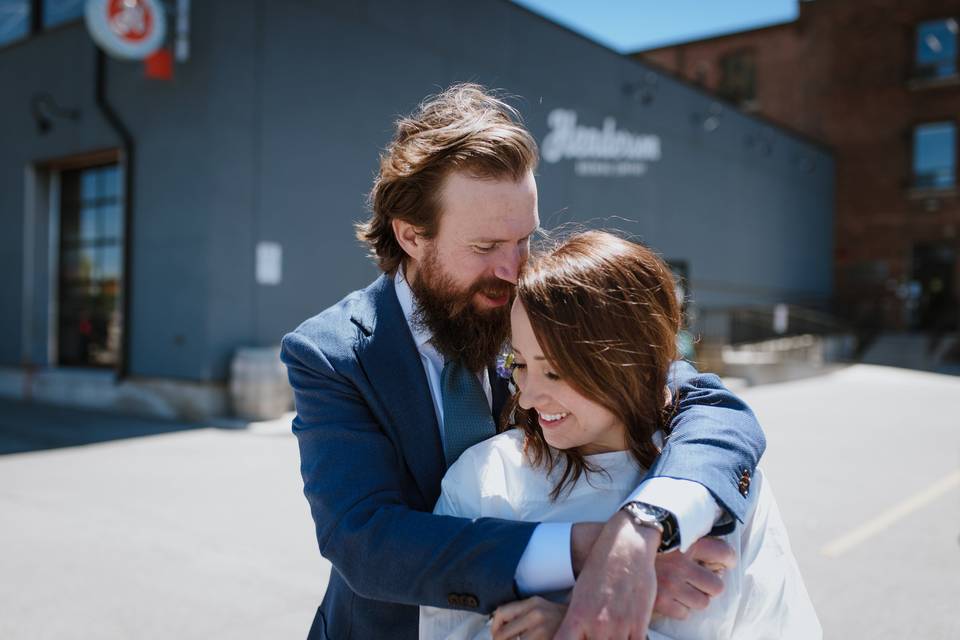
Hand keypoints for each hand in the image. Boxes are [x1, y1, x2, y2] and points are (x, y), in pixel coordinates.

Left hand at [491, 596, 566, 639]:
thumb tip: (499, 629)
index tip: (496, 636)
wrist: (586, 627)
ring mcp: (543, 629)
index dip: (494, 628)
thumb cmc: (562, 623)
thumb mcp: (543, 611)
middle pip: (503, 633)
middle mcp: (536, 613)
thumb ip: (524, 615)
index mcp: (533, 602)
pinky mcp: (549, 638)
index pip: (501, 612)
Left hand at [555, 510, 658, 638]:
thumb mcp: (579, 591)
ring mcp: (619, 626)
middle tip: (593, 635)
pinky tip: (626, 637)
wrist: (627, 546)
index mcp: (577, 615)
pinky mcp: (639, 624)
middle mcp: (597, 624)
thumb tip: (570, 634)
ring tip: (609, 636)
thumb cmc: (601, 566)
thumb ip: (576, 618)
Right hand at [653, 537, 734, 619]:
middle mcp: (680, 563)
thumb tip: (716, 557)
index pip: (722, 552)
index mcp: (685, 542)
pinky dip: (679, 607)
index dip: (728, 559)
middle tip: (698, 581)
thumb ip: (692, 538)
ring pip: (702, 602)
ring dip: (694, 598)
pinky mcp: (661, 600)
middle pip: (717, 586)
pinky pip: (684, 613)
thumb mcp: (670, 533)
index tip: (726, 562)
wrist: (613, 556)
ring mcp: (671, 583)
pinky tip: (670, 596)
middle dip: (710, 586)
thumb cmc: (649, 545)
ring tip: (682, 588)